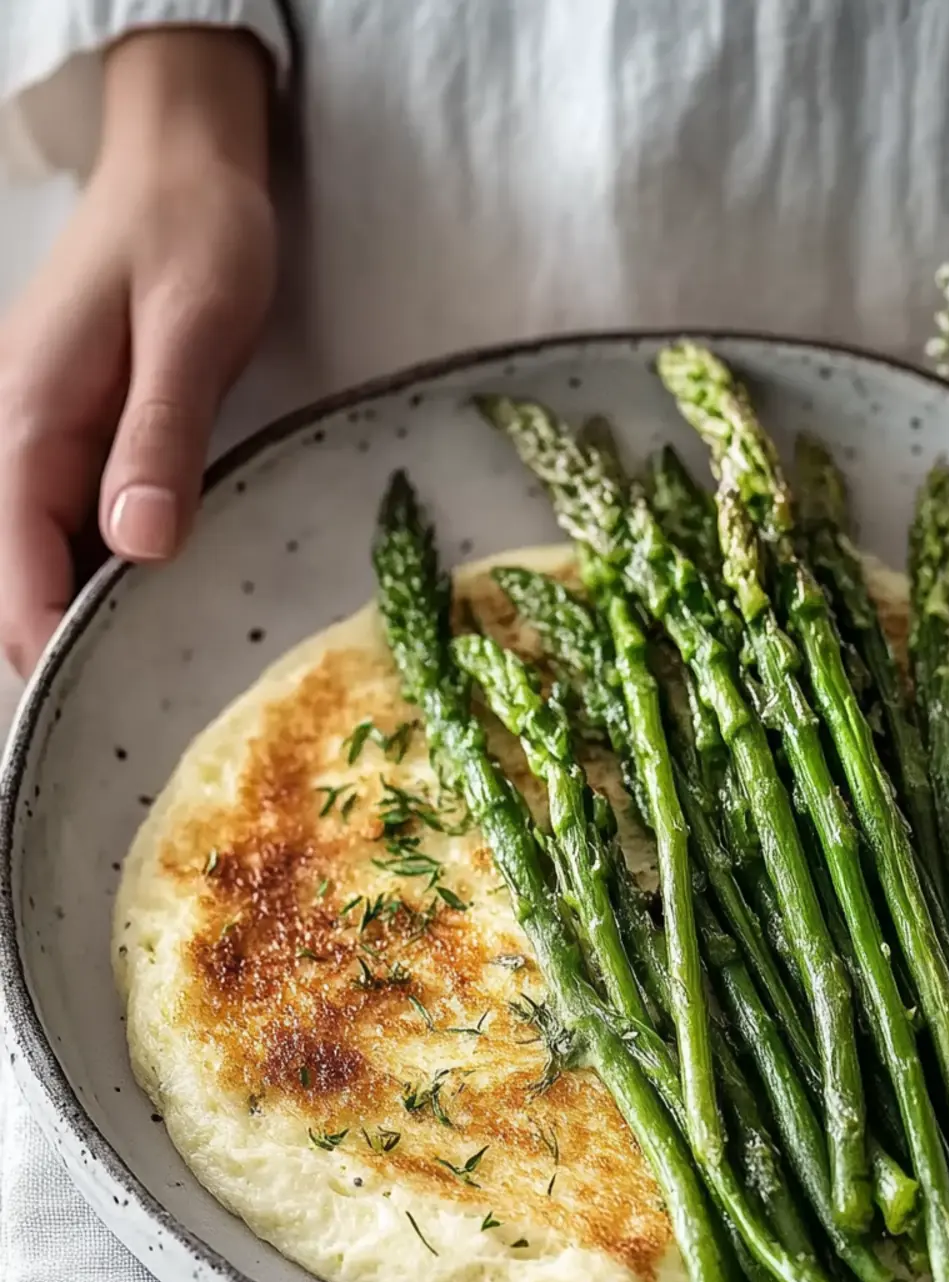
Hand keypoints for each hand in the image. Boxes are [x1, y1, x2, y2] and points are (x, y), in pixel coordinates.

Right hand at [0, 29, 274, 676]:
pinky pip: (70, 532)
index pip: (15, 583)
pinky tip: (165, 597)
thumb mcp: (192, 331)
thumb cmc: (193, 237)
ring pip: (44, 567)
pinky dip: (107, 575)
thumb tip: (136, 547)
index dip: (58, 658)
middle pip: (18, 589)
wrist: (182, 165)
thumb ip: (158, 438)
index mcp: (27, 429)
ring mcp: (36, 445)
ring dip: (92, 619)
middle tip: (159, 705)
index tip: (121, 712)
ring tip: (170, 667)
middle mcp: (13, 445)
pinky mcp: (70, 443)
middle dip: (74, 653)